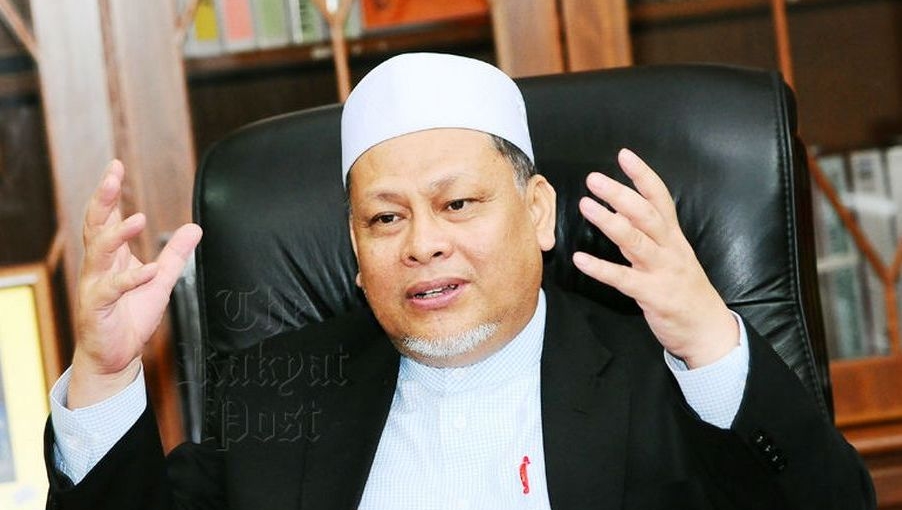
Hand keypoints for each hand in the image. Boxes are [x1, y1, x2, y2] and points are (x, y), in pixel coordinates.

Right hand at [68, 160, 201, 407]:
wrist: (115, 356)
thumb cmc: (130, 316)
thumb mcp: (160, 280)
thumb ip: (175, 254)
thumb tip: (194, 228)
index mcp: (111, 257)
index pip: (106, 217)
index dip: (110, 192)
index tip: (116, 167)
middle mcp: (99, 267)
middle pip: (95, 225)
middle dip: (103, 199)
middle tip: (113, 176)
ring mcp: (95, 286)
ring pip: (98, 253)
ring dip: (117, 235)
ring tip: (136, 219)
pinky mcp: (98, 309)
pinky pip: (113, 290)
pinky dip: (132, 279)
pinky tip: (148, 269)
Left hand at [572, 149, 737, 368]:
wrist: (708, 330)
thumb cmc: (684, 290)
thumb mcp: (671, 256)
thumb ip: (647, 235)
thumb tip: (620, 211)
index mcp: (674, 237)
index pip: (660, 198)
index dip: (643, 175)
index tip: (624, 155)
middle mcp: (670, 249)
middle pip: (646, 214)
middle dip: (621, 194)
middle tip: (594, 179)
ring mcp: (663, 271)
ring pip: (635, 241)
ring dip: (609, 222)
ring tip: (585, 205)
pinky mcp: (654, 295)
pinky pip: (624, 279)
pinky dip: (601, 269)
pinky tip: (580, 260)